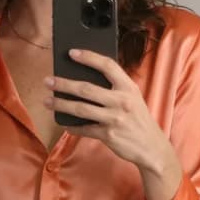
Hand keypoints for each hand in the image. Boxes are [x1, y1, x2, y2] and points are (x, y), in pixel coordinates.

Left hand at [44, 48, 176, 173]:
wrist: (151, 146)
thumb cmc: (138, 119)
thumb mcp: (133, 98)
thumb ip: (116, 88)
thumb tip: (87, 79)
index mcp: (128, 87)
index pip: (107, 65)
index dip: (89, 57)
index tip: (72, 53)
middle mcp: (121, 101)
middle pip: (86, 88)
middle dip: (64, 84)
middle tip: (48, 81)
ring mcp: (114, 118)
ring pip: (81, 108)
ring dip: (61, 104)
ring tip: (47, 101)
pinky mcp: (109, 135)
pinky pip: (85, 129)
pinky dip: (72, 127)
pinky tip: (63, 123)